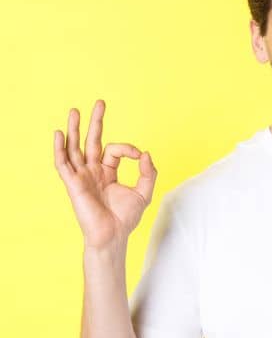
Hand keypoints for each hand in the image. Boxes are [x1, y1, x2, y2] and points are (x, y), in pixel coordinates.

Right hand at [52, 100, 156, 249]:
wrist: (113, 235)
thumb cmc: (126, 218)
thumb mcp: (144, 192)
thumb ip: (147, 172)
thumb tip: (145, 153)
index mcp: (107, 172)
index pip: (114, 150)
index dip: (128, 149)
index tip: (139, 156)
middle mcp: (92, 171)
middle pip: (91, 141)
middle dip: (95, 122)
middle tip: (100, 102)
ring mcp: (82, 176)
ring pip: (75, 148)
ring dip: (74, 129)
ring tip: (74, 111)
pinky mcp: (73, 183)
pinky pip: (63, 164)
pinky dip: (60, 149)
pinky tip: (59, 134)